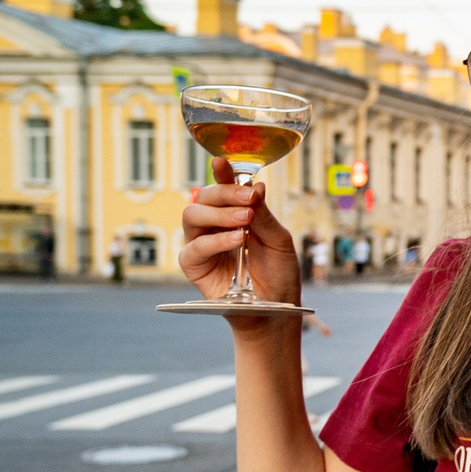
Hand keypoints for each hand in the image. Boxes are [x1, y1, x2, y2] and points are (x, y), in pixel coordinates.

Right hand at [178, 158, 300, 310]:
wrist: (275, 309)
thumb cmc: (278, 275)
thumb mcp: (279, 241)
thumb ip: (264, 215)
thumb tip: (256, 185)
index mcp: (234, 215)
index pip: (224, 189)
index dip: (222, 174)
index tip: (222, 162)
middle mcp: (213, 226)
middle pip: (203, 197)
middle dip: (225, 192)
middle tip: (249, 199)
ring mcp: (201, 244)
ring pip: (191, 215)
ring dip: (219, 213)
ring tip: (243, 220)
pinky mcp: (194, 267)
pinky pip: (194, 248)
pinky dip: (216, 241)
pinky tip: (237, 239)